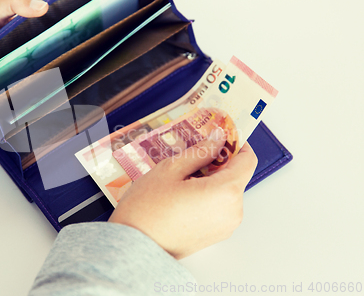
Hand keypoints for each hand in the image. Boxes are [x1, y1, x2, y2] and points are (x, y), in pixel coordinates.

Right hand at [108, 129, 257, 258]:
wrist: (134, 246)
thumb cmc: (147, 210)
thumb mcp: (171, 169)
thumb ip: (200, 151)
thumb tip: (217, 138)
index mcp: (226, 192)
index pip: (247, 160)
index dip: (236, 144)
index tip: (221, 135)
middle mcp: (232, 212)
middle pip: (236, 176)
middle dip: (219, 163)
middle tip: (192, 156)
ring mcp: (225, 226)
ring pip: (227, 192)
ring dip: (211, 180)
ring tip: (181, 179)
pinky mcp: (215, 235)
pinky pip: (219, 207)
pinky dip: (207, 196)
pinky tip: (182, 194)